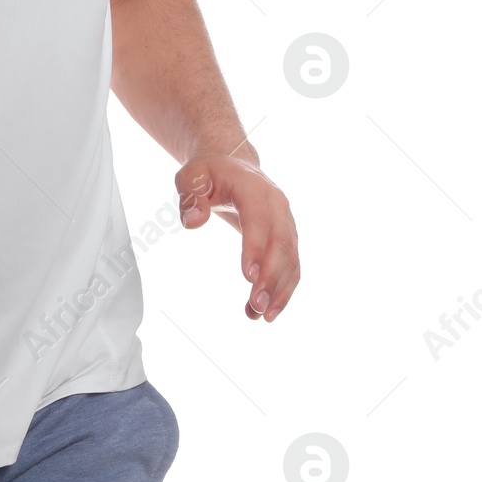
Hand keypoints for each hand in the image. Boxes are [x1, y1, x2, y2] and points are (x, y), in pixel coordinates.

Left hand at [175, 153, 298, 323]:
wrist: (233, 166)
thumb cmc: (210, 173)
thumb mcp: (191, 176)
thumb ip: (190, 196)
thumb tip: (193, 222)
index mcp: (255, 188)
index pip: (258, 220)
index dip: (255, 247)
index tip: (248, 276)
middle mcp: (277, 206)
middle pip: (281, 244)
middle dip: (271, 277)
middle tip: (256, 305)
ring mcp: (287, 223)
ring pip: (291, 260)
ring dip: (279, 290)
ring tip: (261, 316)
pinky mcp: (288, 238)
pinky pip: (291, 266)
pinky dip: (282, 290)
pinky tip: (265, 311)